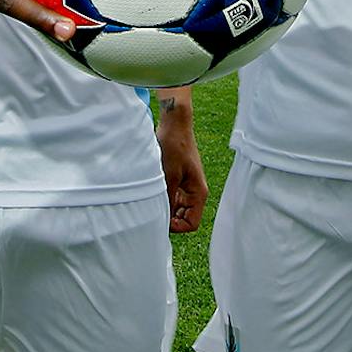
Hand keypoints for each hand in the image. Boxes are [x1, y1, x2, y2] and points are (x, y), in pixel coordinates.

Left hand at [157, 95, 207, 233]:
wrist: (174, 125)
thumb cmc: (175, 146)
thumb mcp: (169, 176)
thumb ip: (168, 200)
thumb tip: (163, 221)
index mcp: (199, 193)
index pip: (192, 224)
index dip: (177, 226)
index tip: (161, 219)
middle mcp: (195, 192)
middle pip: (184, 218)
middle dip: (170, 218)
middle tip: (154, 209)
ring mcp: (187, 187)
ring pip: (177, 209)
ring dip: (166, 207)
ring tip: (152, 198)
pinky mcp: (179, 180)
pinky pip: (173, 198)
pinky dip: (164, 198)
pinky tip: (153, 190)